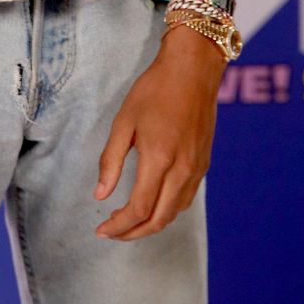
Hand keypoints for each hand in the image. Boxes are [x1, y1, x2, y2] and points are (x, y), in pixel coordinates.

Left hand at [93, 25, 223, 240]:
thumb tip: (100, 195)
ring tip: (129, 223)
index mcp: (159, 158)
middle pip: (158, 219)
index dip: (119, 226)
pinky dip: (167, 211)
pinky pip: (185, 199)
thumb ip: (110, 160)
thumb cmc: (155, 90)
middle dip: (133, 233)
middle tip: (112, 233)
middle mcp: (182, 170)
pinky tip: (153, 205)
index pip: (139, 208)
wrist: (193, 69)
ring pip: (174, 212)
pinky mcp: (203, 164)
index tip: (102, 230)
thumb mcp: (124, 121)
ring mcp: (196, 168)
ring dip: (151, 224)